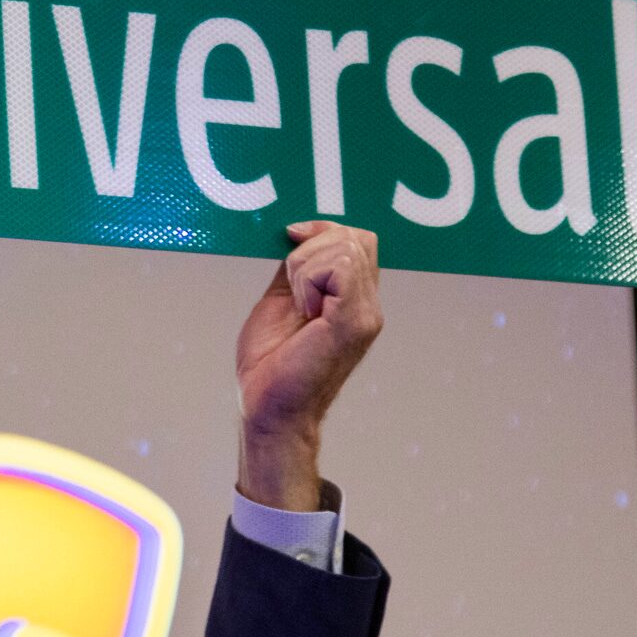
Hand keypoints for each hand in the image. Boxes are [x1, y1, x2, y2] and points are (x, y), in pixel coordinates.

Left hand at [233, 221, 381, 510]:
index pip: (359, 239)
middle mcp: (368, 305)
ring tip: (296, 303)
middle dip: (311, 246)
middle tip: (290, 286)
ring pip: (344, 249)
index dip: (324, 228)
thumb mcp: (280, 300)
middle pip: (356, 237)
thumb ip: (295, 268)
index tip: (290, 236)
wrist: (268, 408)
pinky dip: (308, 279)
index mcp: (355, 299)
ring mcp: (366, 314)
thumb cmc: (271, 363)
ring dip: (304, 266)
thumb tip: (297, 232)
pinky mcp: (354, 322)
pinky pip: (338, 269)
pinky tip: (303, 309)